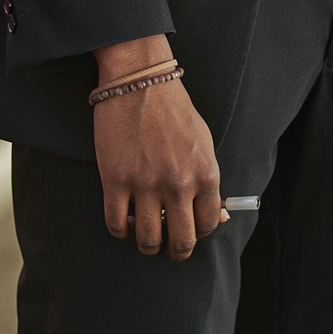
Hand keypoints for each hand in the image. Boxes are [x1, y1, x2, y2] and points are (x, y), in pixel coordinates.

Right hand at [91, 36, 222, 258]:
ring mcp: (144, 184)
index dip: (198, 233)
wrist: (140, 81)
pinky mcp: (114, 180)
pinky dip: (121, 231)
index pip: (208, 225)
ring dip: (148, 246)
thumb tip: (218, 216)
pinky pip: (116, 225)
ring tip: (146, 237)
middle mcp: (178, 184)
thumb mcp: (204, 143)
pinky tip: (125, 221)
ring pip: (148, 241)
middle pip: (181, 242)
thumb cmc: (174, 111)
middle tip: (170, 248)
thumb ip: (209, 182)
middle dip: (177, 251)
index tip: (189, 230)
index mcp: (205, 174)